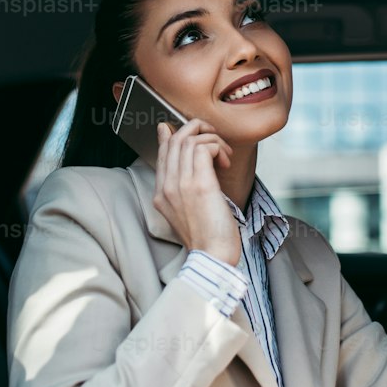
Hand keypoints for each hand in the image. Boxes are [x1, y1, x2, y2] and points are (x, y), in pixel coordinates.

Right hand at [153, 118, 241, 266]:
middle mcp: (167, 186)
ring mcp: (181, 184)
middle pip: (175, 139)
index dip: (176, 133)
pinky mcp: (199, 185)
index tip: (191, 129)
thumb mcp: (187, 208)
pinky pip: (203, 148)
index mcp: (161, 193)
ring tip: (223, 155)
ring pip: (190, 139)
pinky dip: (217, 147)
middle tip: (214, 138)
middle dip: (198, 129)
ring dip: (212, 140)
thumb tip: (189, 169)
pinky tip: (225, 161)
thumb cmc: (206, 235)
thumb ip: (183, 184)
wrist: (212, 256)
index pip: (164, 150)